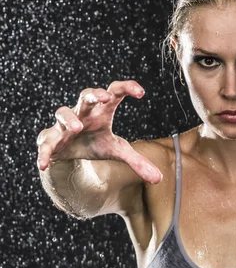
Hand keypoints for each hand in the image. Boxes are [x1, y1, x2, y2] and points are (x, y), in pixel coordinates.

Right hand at [36, 80, 162, 183]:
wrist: (70, 152)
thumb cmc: (95, 143)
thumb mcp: (117, 150)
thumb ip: (137, 161)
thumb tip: (159, 179)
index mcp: (101, 112)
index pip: (113, 93)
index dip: (126, 88)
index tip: (141, 92)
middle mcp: (82, 113)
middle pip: (85, 96)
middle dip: (93, 94)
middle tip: (104, 97)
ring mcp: (64, 125)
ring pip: (63, 113)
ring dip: (69, 118)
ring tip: (77, 128)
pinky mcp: (51, 138)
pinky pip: (45, 141)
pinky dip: (44, 152)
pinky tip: (43, 164)